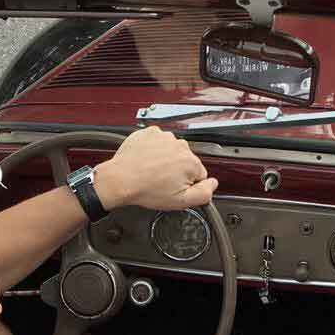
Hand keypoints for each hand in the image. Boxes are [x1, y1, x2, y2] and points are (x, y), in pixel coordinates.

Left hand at [93, 126, 218, 211]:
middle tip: (161, 183)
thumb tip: (213, 184)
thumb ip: (204, 194)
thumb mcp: (181, 202)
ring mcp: (164, 137)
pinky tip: (146, 161)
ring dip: (165, 160)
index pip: (199, 175)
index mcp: (191, 162)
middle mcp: (180, 146)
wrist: (120, 179)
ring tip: (152, 172)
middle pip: (185, 161)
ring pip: (172, 151)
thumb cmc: (146, 189)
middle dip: (176, 172)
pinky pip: (157, 142)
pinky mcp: (150, 133)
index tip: (174, 188)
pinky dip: (153, 150)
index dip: (187, 184)